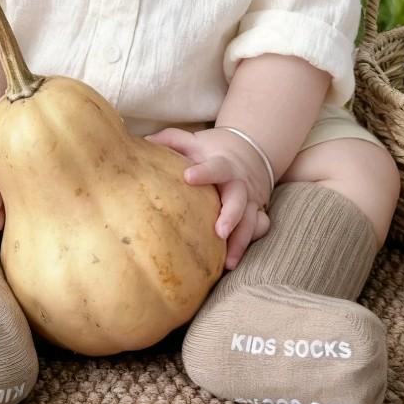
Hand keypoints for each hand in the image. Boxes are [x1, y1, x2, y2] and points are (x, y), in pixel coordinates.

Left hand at [143, 126, 271, 269]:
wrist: (249, 151)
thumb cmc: (212, 151)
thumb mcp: (194, 141)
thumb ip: (171, 140)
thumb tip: (144, 143)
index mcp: (223, 164)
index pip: (216, 167)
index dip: (204, 172)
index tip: (188, 177)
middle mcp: (238, 183)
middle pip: (238, 199)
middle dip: (230, 215)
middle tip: (219, 232)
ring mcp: (249, 199)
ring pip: (250, 220)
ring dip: (240, 241)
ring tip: (228, 262)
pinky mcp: (255, 212)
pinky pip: (259, 228)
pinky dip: (250, 241)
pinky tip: (235, 258)